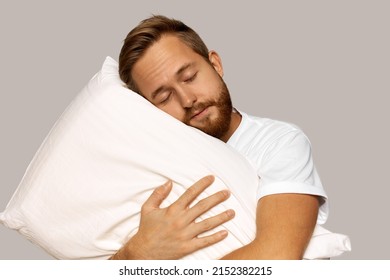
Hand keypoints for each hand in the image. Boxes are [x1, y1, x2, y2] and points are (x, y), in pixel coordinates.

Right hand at [110, 175, 234, 258]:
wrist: (142, 252)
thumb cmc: (146, 229)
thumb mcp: (147, 208)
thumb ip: (158, 194)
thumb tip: (169, 182)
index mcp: (173, 210)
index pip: (191, 193)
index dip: (202, 184)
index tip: (212, 178)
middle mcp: (181, 221)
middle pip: (203, 206)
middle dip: (217, 198)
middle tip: (227, 193)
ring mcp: (185, 235)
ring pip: (207, 224)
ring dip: (221, 217)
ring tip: (232, 212)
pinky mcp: (187, 247)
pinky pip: (204, 241)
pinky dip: (215, 237)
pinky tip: (226, 232)